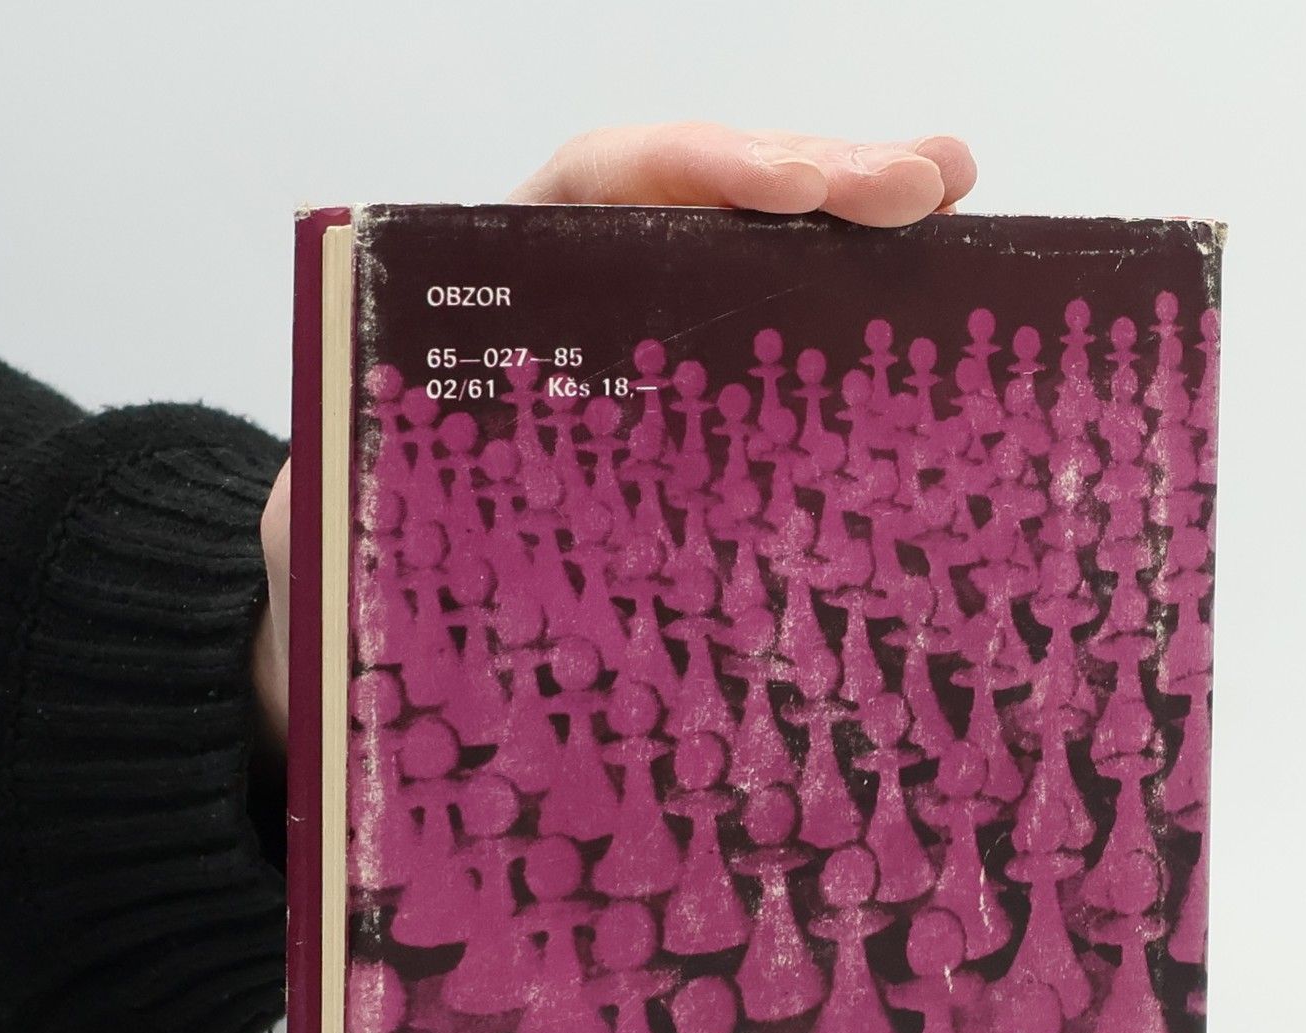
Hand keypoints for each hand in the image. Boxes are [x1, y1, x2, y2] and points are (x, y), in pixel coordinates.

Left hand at [252, 122, 977, 746]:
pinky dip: (843, 291)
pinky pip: (768, 318)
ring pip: (752, 240)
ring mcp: (642, 327)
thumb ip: (389, 484)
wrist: (357, 587)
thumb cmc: (355, 543)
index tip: (797, 195)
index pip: (606, 182)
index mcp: (494, 278)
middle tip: (919, 185)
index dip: (707, 172)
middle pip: (704, 189)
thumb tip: (432, 518)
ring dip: (853, 208)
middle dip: (815, 174)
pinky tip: (925, 264)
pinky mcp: (685, 385)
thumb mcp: (358, 504)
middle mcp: (577, 279)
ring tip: (950, 188)